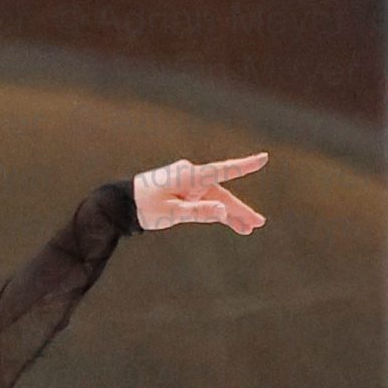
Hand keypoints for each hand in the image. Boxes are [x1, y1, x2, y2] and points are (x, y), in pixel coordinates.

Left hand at [134, 153, 266, 233]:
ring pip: (216, 198)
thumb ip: (199, 212)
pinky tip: (229, 220)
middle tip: (258, 224)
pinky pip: (206, 200)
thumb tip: (224, 212)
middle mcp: (192, 175)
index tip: (263, 159)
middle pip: (222, 193)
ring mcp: (190, 182)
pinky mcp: (186, 189)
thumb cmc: (146, 207)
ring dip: (231, 213)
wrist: (124, 203)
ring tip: (249, 229)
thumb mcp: (172, 214)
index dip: (244, 166)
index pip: (223, 170)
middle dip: (240, 209)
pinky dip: (216, 210)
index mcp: (190, 177)